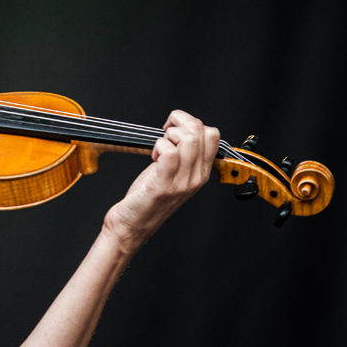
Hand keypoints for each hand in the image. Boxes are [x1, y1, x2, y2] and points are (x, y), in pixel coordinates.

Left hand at [102, 110, 218, 253]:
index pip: (212, 135)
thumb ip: (183, 155)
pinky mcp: (163, 185)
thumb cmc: (149, 197)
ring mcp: (182, 182)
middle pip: (199, 132)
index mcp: (201, 173)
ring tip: (159, 147)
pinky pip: (168, 152)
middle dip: (179, 122)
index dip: (191, 123)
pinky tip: (153, 157)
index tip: (175, 130)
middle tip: (164, 134)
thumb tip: (181, 129)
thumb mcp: (175, 175)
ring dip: (168, 135)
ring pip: (187, 139)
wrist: (134, 224)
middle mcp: (196, 177)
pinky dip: (158, 146)